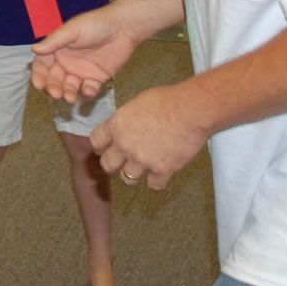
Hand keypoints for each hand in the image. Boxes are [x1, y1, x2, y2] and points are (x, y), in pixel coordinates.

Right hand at [30, 8, 137, 102]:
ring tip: (70, 98)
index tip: (38, 85)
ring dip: (68, 93)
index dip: (39, 75)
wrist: (124, 27)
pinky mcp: (96, 78)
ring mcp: (81, 71)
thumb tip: (33, 49)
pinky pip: (88, 89)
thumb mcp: (73, 30)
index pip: (43, 65)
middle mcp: (67, 62)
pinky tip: (88, 90)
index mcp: (58, 49)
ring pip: (69, 87)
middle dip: (53, 87)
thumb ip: (54, 41)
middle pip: (54, 79)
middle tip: (56, 94)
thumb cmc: (96, 24)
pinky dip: (87, 92)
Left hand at [91, 85, 206, 191]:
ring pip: (127, 179)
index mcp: (117, 126)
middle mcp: (125, 145)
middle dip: (113, 164)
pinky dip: (157, 181)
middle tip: (120, 162)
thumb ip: (126, 119)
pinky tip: (160, 173)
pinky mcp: (162, 170)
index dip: (101, 146)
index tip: (105, 147)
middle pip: (107, 165)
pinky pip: (153, 185)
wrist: (190, 110)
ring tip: (142, 168)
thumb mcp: (137, 102)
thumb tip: (124, 125)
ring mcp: (142, 160)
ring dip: (134, 174)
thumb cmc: (168, 100)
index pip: (96, 142)